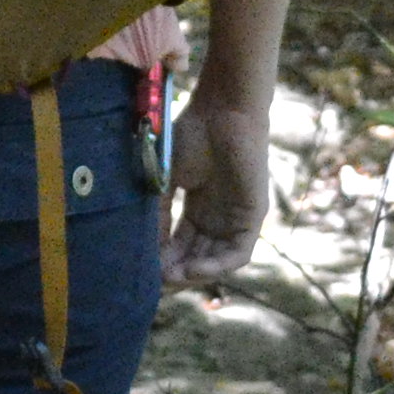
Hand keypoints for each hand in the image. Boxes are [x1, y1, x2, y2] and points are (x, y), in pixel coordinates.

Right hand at [160, 92, 272, 289]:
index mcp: (197, 208)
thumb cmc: (193, 135)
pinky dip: (214, 268)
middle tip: (153, 282)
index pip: (178, 245)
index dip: (160, 260)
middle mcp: (217, 218)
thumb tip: (141, 248)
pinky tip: (191, 271)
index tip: (140, 269)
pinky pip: (236, 255)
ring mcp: (235, 219)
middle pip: (194, 257)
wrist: (223, 111)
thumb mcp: (166, 180)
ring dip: (192, 275)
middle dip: (173, 272)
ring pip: (214, 261)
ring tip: (169, 280)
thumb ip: (156, 213)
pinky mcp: (253, 219)